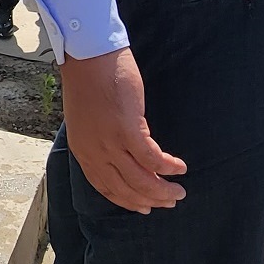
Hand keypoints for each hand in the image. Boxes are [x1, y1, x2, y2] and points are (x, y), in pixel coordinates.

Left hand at [60, 47, 186, 212]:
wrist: (87, 56)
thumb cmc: (89, 81)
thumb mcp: (85, 119)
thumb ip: (99, 139)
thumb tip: (121, 152)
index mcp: (83, 150)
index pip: (105, 187)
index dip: (127, 200)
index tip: (143, 207)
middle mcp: (95, 152)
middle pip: (125, 189)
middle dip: (149, 200)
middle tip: (168, 202)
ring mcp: (111, 143)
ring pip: (141, 180)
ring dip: (163, 190)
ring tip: (179, 192)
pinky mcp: (128, 130)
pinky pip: (152, 159)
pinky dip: (168, 167)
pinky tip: (180, 167)